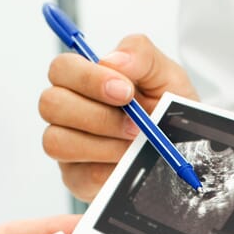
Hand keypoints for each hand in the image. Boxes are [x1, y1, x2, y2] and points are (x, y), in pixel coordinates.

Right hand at [39, 34, 197, 201]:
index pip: (62, 69)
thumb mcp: (166, 76)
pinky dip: (108, 169)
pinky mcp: (76, 178)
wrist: (182, 150)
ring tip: (134, 144)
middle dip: (97, 115)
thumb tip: (113, 59)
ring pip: (56, 141)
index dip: (88, 79)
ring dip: (101, 144)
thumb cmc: (167, 109)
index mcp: (85, 80)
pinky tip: (128, 163)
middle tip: (136, 124)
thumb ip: (142, 55)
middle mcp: (68, 110)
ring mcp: (68, 145)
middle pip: (50, 104)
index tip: (126, 91)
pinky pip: (78, 175)